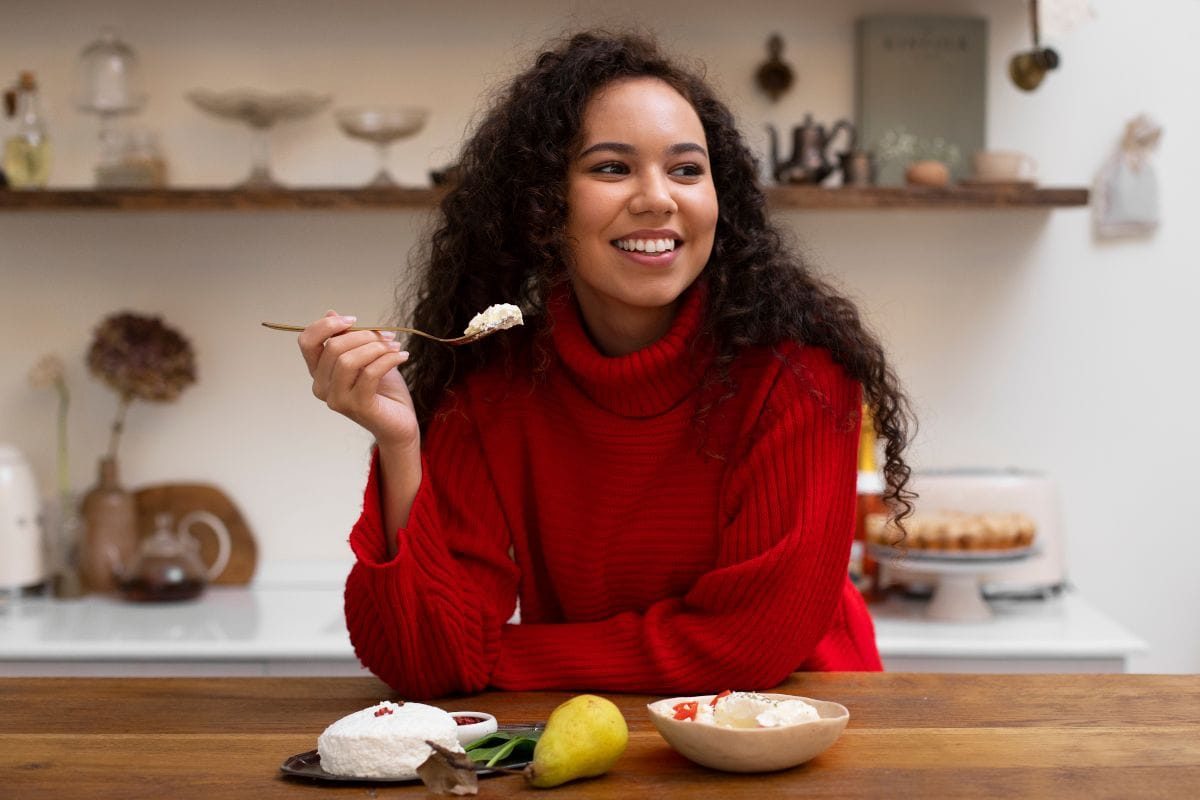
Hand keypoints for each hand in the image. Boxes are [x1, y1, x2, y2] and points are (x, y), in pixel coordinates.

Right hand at [298, 311, 418, 450]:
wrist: (400, 421)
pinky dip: (388, 360)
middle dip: (364, 335)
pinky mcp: (357, 406)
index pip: (307, 342)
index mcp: (319, 372)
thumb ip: (348, 339)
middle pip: (333, 347)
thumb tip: (331, 313)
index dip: (326, 325)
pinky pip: (369, 373)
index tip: (354, 319)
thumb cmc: (383, 389)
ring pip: (348, 360)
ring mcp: (337, 399)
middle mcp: (321, 387)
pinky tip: (402, 356)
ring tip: (395, 346)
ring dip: (376, 347)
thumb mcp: (365, 357)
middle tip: (388, 336)